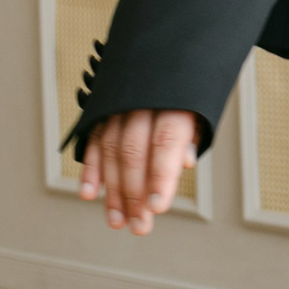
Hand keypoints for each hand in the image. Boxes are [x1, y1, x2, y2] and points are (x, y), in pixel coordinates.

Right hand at [79, 109, 197, 232]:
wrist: (163, 62)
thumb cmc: (184, 97)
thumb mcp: (199, 111)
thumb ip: (189, 138)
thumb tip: (186, 162)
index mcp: (173, 102)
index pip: (167, 141)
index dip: (161, 176)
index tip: (158, 208)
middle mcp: (142, 102)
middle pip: (134, 152)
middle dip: (135, 194)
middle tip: (139, 226)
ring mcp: (118, 106)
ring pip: (111, 150)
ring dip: (112, 190)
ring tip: (118, 221)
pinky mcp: (102, 112)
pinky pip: (94, 141)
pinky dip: (90, 169)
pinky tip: (89, 194)